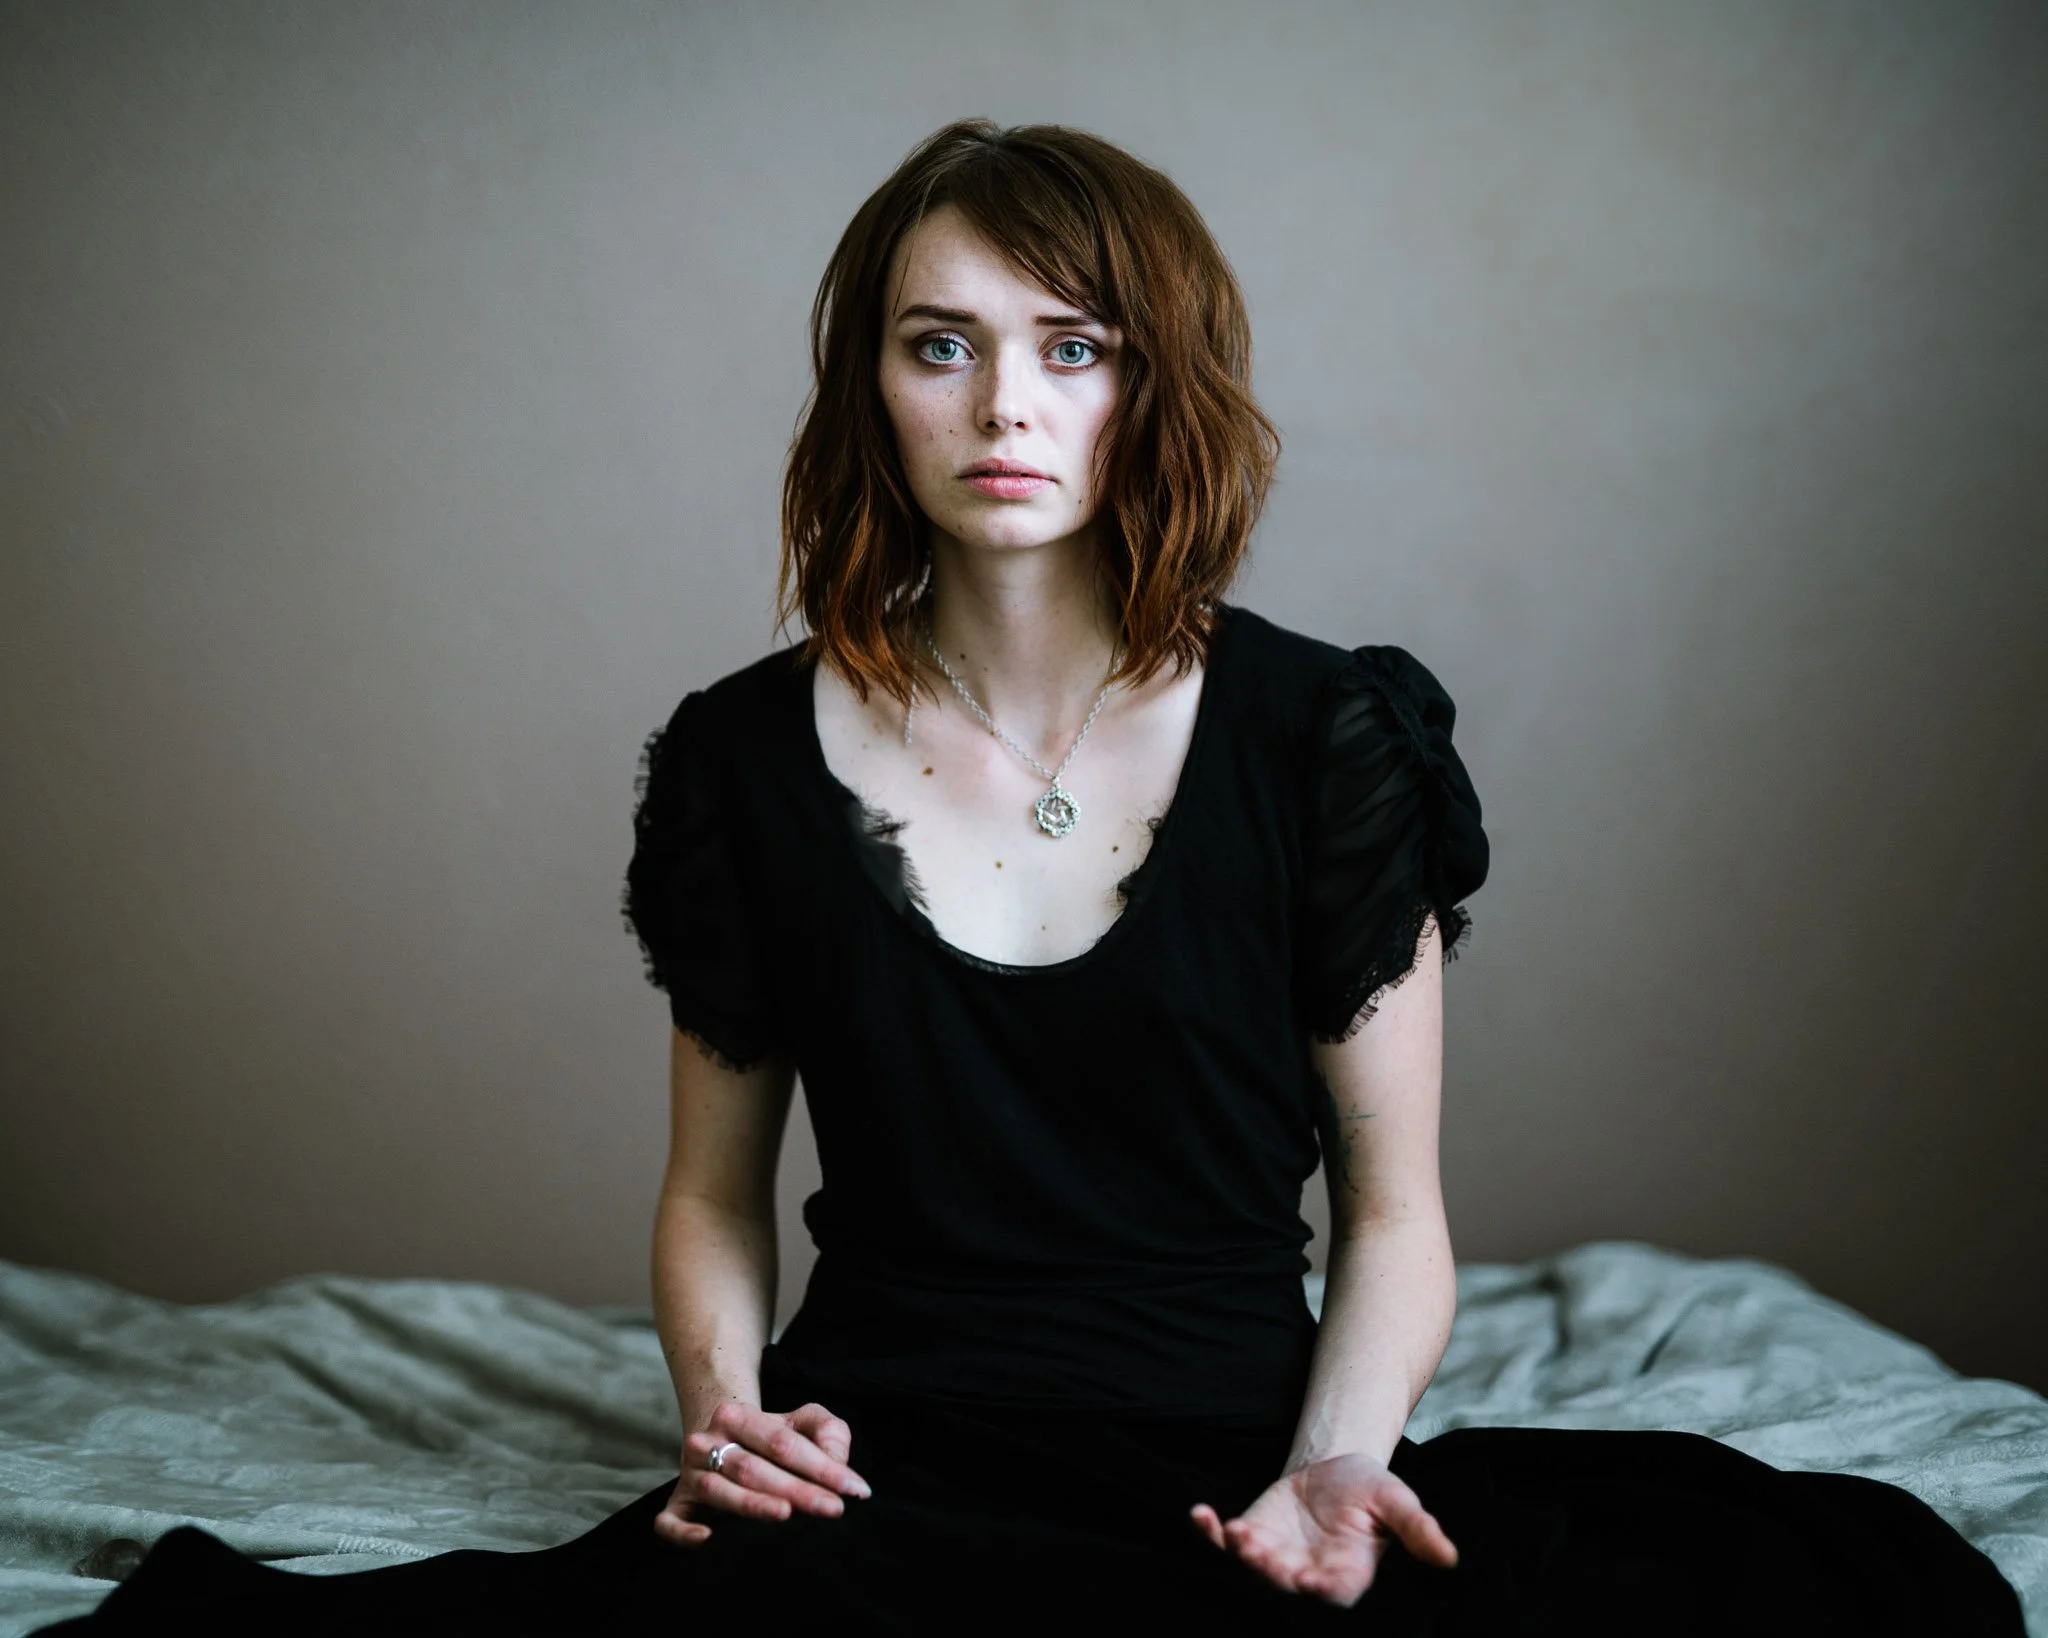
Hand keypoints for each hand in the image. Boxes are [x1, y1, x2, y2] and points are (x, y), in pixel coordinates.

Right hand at [654, 1399, 871, 1546]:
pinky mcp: (676, 1504)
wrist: (722, 1438)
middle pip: (754, 1468)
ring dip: (754, 1505)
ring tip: (787, 1515)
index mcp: (737, 1416)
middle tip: (833, 1509)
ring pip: (720, 1491)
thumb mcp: (802, 1421)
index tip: (856, 1489)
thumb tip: (836, 1461)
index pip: (783, 1443)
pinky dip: (684, 1532)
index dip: (822, 1466)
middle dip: (797, 1490)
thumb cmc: (771, 1436)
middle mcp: (707, 1442)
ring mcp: (689, 1475)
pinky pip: (669, 1522)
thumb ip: (827, 1431)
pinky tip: (708, 1539)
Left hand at [1189, 1451, 1455, 1605]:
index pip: (1334, 1591)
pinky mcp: (1252, 1534)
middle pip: (1285, 1582)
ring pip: (1253, 1565)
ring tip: (1236, 1530)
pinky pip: (1224, 1541)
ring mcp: (1276, 1556)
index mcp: (1347, 1573)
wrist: (1336, 1468)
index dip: (1321, 1588)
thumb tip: (1449, 1557)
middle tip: (1258, 1550)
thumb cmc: (1371, 1490)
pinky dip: (1210, 1532)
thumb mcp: (1396, 1502)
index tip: (1310, 1579)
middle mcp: (1307, 1573)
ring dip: (1241, 1551)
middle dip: (1270, 1570)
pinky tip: (1200, 1515)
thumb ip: (1417, 1530)